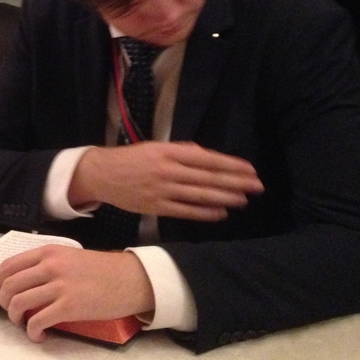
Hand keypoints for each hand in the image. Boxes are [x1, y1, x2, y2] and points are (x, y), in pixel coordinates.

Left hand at [0, 246, 152, 341]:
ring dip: (15, 318)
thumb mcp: (70, 257)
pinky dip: (32, 332)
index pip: (10, 265)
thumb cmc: (102, 270)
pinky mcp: (69, 306)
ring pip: (19, 303)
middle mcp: (50, 266)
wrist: (131, 279)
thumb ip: (47, 265)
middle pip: (10, 285)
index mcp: (49, 252)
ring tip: (24, 324)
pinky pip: (37, 321)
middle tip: (10, 312)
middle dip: (3, 302)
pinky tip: (39, 335)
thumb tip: (24, 283)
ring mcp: (59, 286)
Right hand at [69, 141, 262, 221]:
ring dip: (225, 198)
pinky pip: (186, 211)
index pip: (207, 159)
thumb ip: (182, 152)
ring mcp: (162, 190)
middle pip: (208, 178)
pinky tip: (221, 213)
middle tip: (257, 186)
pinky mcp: (156, 207)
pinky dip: (205, 213)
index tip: (250, 170)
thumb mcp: (156, 147)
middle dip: (236, 182)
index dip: (231, 165)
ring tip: (244, 200)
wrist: (102, 174)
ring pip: (200, 195)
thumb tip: (210, 158)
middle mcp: (168, 171)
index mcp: (168, 152)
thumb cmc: (132, 158)